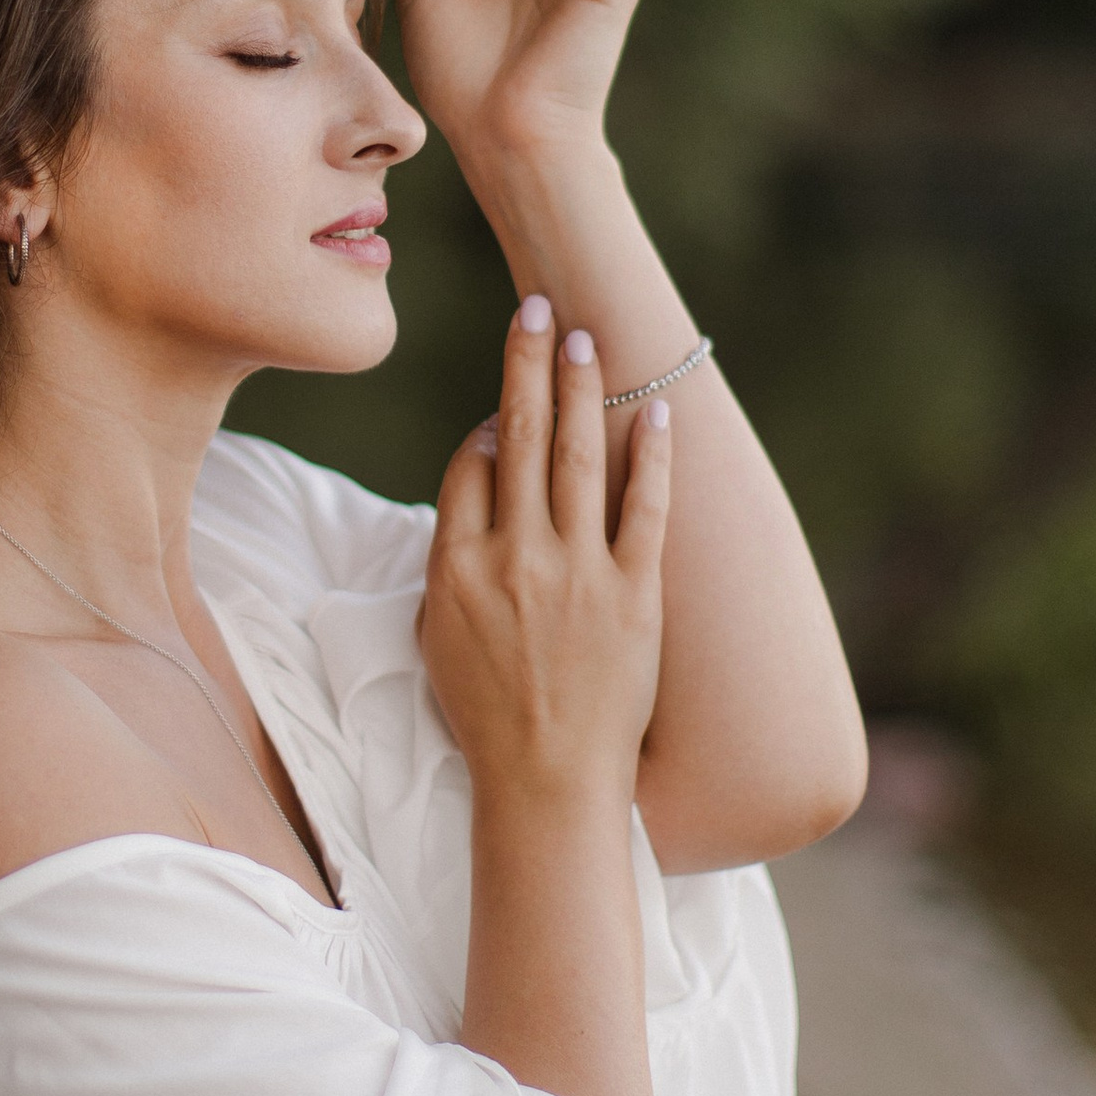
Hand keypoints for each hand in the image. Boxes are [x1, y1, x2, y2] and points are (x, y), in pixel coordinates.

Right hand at [419, 293, 671, 820]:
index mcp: (458, 568)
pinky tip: (658, 411)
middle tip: (540, 309)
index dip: (487, 426)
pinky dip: (654, 456)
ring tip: (587, 338)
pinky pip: (647, 509)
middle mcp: (515, 559)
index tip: (504, 405)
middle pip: (520, 437)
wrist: (548, 786)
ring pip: (579, 457)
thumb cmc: (488, 718)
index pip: (470, 466)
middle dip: (529, 365)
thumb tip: (473, 485)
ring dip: (582, 388)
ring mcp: (577, 575)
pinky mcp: (634, 596)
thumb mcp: (437, 636)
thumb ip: (447, 560)